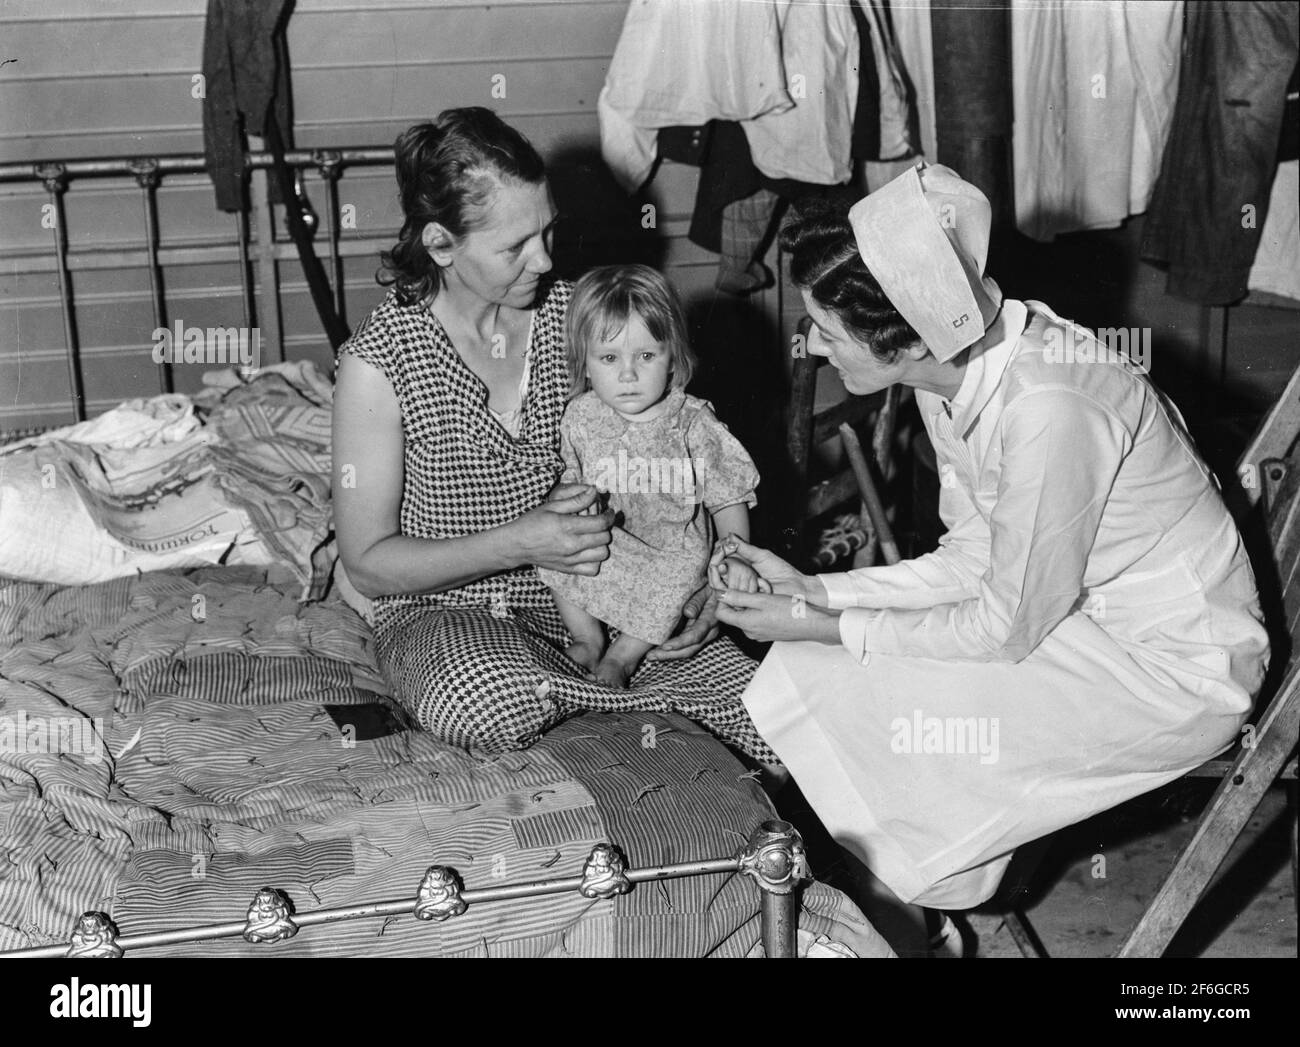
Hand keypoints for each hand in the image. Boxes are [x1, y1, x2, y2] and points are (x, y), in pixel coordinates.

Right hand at [511, 485, 613, 574]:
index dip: (608, 516)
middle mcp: (571, 545)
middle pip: (604, 538)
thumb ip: (575, 500)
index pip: (600, 523)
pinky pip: (592, 569)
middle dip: (605, 528)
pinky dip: (594, 561)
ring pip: (602, 554)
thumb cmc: (532, 522)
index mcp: (567, 526)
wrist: (515, 545)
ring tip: (594, 537)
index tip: (608, 512)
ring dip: (601, 544)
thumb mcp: (551, 506)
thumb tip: (594, 492)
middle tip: (599, 523)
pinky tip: (588, 552)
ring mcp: (570, 559)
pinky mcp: (567, 569)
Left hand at [645, 582, 719, 661]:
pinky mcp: (699, 636)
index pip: (694, 636)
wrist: (722, 591)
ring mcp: (704, 636)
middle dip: (669, 655)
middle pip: (689, 649)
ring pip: (687, 651)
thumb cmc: (711, 588)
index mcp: (710, 620)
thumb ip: (697, 601)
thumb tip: (688, 613)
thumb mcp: (705, 590)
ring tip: (651, 656)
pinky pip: (686, 647)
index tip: (665, 647)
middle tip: (651, 656)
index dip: (679, 643)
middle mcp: (709, 632)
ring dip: (669, 655)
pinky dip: (672, 650)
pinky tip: (659, 650)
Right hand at [709, 536, 814, 599]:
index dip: (718, 552)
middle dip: (717, 563)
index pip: (721, 558)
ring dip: (723, 574)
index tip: (721, 547)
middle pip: (716, 571)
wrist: (795, 588)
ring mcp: (738, 590)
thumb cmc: (782, 572)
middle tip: (722, 558)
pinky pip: (729, 595)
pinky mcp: (742, 601)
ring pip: (718, 583)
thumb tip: (730, 535)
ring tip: (726, 567)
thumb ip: (745, 548)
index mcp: (740, 564)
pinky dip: (730, 586)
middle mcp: (737, 577)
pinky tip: (731, 580)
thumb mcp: (762, 556)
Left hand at [715, 589, 840, 643]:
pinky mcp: (767, 634)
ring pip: (746, 615)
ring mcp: (759, 634)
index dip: (723, 598)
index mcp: (745, 624)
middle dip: (740, 599)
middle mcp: (749, 632)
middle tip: (755, 587)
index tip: (733, 586)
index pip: (720, 613)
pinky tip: (772, 602)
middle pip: (733, 614)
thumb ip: (739, 597)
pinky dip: (760, 610)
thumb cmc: (789, 610)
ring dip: (751, 603)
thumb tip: (720, 594)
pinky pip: (756, 620)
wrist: (812, 624)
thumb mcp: (762, 599)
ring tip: (766, 593)